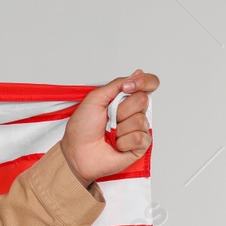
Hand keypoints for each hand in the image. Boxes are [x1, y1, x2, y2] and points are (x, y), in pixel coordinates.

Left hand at [59, 69, 157, 186]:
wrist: (76, 152)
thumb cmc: (82, 128)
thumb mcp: (95, 99)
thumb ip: (117, 84)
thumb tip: (138, 73)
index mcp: (125, 98)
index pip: (149, 84)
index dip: (143, 82)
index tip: (127, 87)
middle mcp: (134, 112)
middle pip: (143, 100)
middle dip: (121, 110)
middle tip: (108, 118)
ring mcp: (138, 128)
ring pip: (140, 120)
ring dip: (119, 128)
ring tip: (110, 133)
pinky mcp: (140, 146)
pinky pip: (140, 138)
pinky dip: (123, 142)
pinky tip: (116, 144)